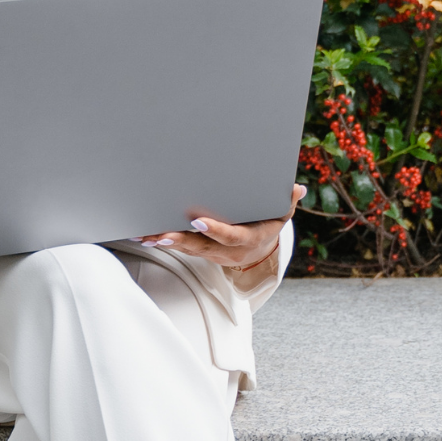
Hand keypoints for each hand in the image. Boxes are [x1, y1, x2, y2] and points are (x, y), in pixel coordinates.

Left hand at [139, 184, 302, 269]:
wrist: (260, 252)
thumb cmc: (268, 224)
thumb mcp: (282, 213)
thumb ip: (287, 200)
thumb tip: (297, 187)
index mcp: (248, 239)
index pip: (230, 236)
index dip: (215, 230)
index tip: (198, 222)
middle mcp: (227, 251)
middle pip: (201, 247)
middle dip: (180, 241)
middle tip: (160, 234)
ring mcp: (212, 253)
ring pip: (186, 249)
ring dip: (165, 242)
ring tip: (144, 235)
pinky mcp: (200, 251)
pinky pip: (180, 247)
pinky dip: (162, 241)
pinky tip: (144, 235)